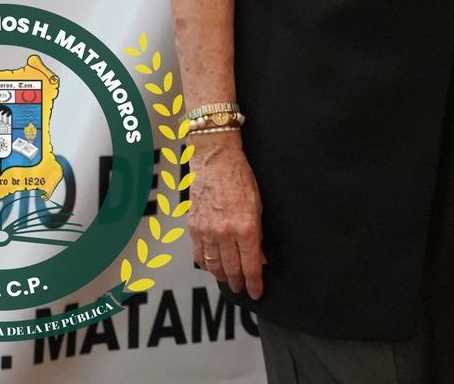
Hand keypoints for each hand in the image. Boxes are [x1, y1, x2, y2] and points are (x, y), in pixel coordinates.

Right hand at [186, 131, 265, 298]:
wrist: (215, 160)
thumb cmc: (240, 178)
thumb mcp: (258, 206)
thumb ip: (257, 234)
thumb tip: (259, 258)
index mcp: (245, 228)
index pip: (250, 266)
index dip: (254, 283)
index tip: (257, 293)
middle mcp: (224, 234)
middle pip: (231, 270)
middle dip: (238, 283)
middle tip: (243, 289)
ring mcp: (206, 232)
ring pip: (213, 266)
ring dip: (222, 276)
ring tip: (230, 281)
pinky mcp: (194, 228)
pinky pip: (198, 255)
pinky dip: (206, 265)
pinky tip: (212, 267)